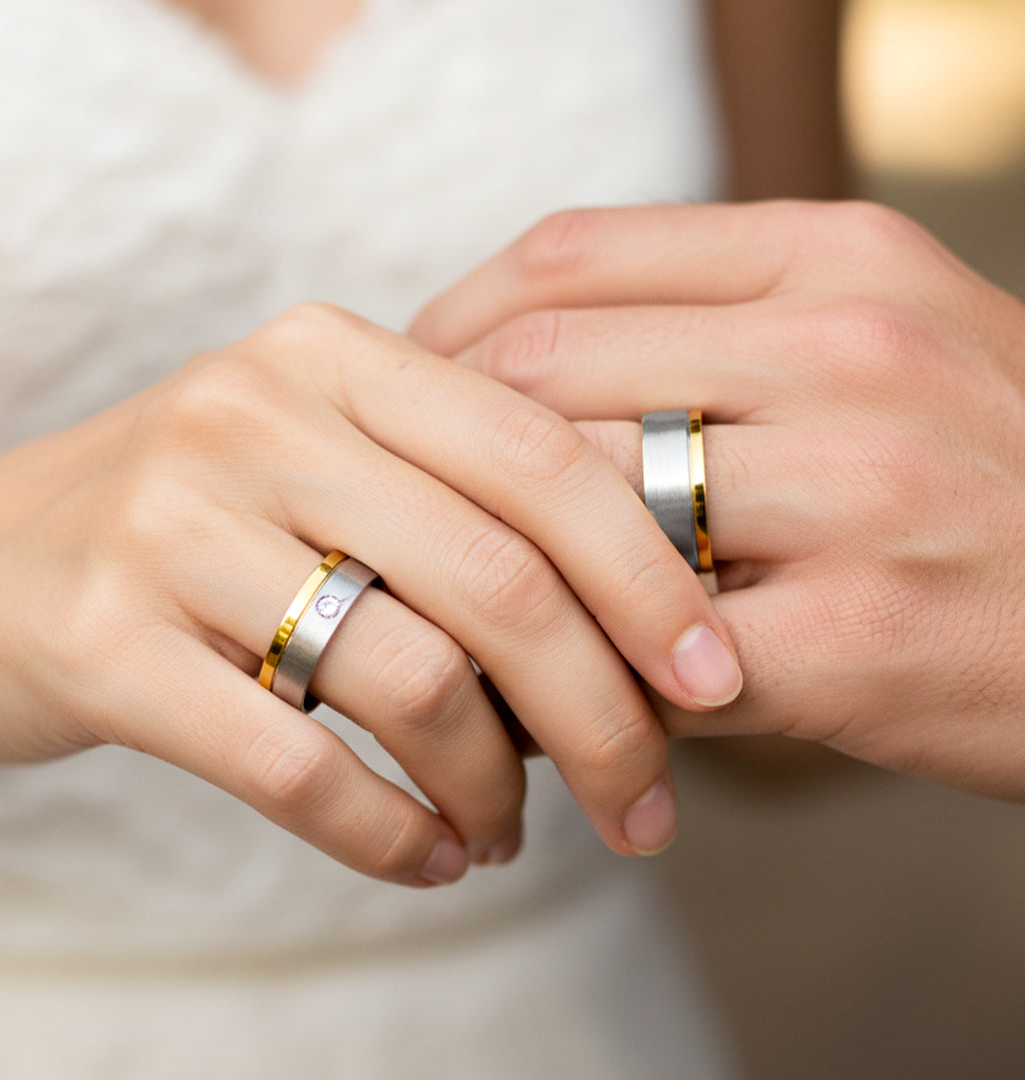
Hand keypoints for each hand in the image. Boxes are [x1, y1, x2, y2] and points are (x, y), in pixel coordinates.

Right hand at [0, 303, 739, 884]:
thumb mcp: (324, 460)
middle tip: (644, 806)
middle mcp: (258, 414)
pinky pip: (296, 763)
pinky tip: (430, 859)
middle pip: (500, 579)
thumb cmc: (202, 520)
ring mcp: (174, 522)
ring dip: (494, 787)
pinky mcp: (103, 639)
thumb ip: (457, 502)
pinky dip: (389, 832)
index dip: (651, 576)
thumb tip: (634, 628)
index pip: (543, 457)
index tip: (716, 684)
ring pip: (412, 677)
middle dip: (603, 716)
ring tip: (512, 833)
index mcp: (338, 354)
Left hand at [413, 201, 1024, 800]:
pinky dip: (576, 676)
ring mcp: (859, 491)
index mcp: (836, 259)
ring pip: (578, 510)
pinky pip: (646, 653)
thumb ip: (724, 329)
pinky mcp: (863, 635)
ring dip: (496, 566)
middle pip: (544, 374)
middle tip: (415, 510)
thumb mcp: (883, 340)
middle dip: (449, 452)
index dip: (458, 323)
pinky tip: (556, 699)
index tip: (418, 387)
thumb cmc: (985, 470)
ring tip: (461, 606)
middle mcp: (848, 350)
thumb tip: (528, 364)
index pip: (571, 255)